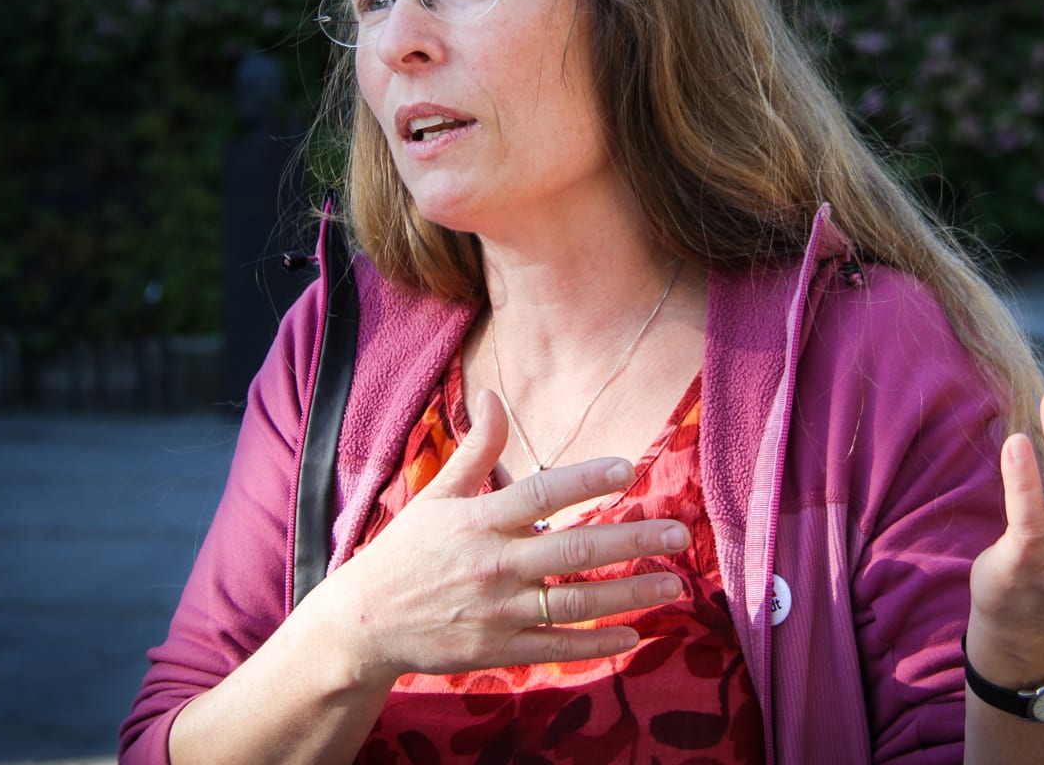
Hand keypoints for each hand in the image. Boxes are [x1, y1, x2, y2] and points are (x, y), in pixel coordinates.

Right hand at [305, 388, 687, 686]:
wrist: (364, 624)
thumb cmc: (407, 551)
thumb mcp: (437, 495)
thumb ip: (475, 448)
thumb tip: (491, 394)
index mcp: (478, 520)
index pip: (539, 495)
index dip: (584, 480)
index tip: (628, 468)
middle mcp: (492, 565)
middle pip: (572, 550)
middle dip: (631, 540)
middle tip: (679, 533)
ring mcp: (498, 612)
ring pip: (575, 601)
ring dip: (629, 594)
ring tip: (675, 585)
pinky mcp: (499, 650)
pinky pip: (557, 646)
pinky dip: (597, 644)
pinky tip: (635, 635)